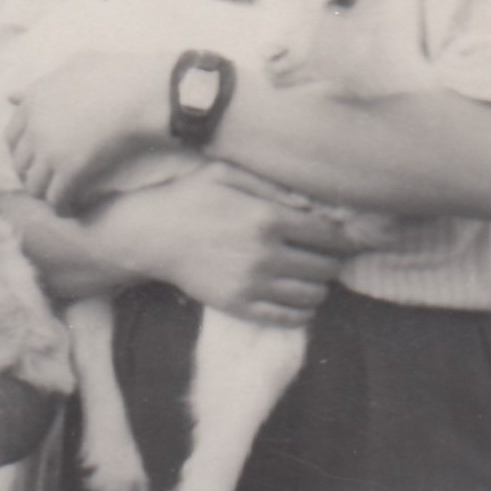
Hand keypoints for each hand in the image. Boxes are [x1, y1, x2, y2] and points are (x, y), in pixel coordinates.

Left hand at [5, 51, 172, 209]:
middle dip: (30, 174)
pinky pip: (56, 198)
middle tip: (46, 182)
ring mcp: (50, 150)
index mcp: (34, 101)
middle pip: (19, 163)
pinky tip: (71, 210)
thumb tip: (10, 95)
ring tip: (59, 198)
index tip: (32, 160)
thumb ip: (40, 83)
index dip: (20, 151)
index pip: (11, 136)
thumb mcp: (72, 67)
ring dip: (45, 194)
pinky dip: (63, 207)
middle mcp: (36, 127)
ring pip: (34, 185)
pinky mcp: (70, 170)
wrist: (141, 92)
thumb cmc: (116, 75)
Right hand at [90, 174, 361, 325]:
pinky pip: (287, 318)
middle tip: (324, 258)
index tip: (341, 240)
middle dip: (330, 263)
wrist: (148, 235)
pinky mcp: (238, 305)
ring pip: (312, 295)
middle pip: (325, 267)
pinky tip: (299, 302)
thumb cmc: (188, 197)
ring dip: (319, 288)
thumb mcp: (227, 173)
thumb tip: (314, 203)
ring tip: (310, 279)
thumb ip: (272, 185)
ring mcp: (253, 284)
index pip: (328, 236)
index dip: (342, 239)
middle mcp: (266, 254)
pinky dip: (302, 313)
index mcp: (268, 218)